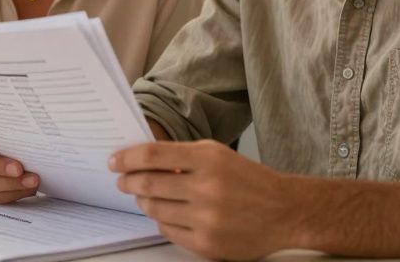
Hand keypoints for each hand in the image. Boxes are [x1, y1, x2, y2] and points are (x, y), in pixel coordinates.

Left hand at [110, 140, 296, 259]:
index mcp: (209, 159)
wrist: (285, 212)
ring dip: (143, 202)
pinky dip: (160, 220)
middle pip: (148, 184)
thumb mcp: (218, 155)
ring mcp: (207, 219)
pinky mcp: (207, 244)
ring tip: (143, 196)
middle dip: (128, 182)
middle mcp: (207, 188)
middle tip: (122, 180)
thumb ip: (181, 156)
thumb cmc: (249, 180)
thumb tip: (140, 161)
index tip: (114, 161)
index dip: (127, 158)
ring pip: (154, 209)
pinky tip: (164, 213)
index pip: (153, 155)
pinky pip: (168, 231)